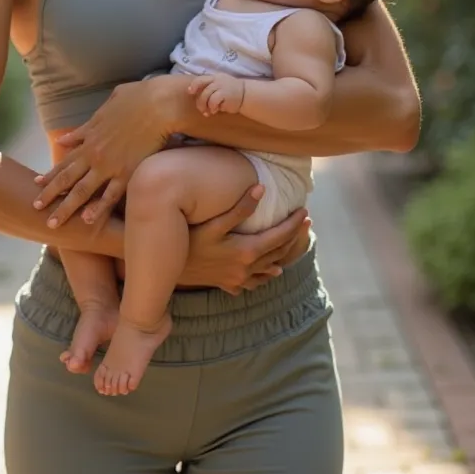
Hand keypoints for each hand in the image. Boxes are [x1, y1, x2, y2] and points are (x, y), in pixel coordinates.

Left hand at [33, 77, 181, 227]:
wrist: (160, 104)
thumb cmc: (138, 97)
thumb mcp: (107, 106)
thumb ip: (86, 126)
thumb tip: (68, 137)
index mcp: (90, 136)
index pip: (66, 159)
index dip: (51, 173)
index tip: (37, 183)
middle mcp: (95, 154)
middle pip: (67, 178)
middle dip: (50, 194)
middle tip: (35, 208)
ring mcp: (110, 165)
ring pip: (82, 191)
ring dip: (66, 208)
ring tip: (53, 224)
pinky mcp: (128, 172)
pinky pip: (111, 195)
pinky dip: (98, 208)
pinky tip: (87, 220)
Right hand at [179, 185, 311, 293]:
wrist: (168, 268)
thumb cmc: (189, 239)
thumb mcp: (213, 222)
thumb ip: (239, 207)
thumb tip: (262, 189)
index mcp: (247, 251)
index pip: (279, 236)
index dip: (294, 224)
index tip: (305, 211)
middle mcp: (246, 268)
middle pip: (279, 252)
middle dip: (294, 236)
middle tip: (305, 222)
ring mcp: (237, 279)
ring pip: (270, 270)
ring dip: (283, 256)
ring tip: (291, 244)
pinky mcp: (227, 284)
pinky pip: (254, 283)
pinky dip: (265, 275)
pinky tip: (268, 271)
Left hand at [188, 73, 245, 115]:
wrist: (247, 95)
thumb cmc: (231, 94)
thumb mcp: (220, 88)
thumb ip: (210, 89)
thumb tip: (198, 99)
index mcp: (214, 77)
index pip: (200, 79)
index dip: (193, 85)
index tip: (190, 92)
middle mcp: (217, 80)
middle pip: (201, 86)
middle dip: (199, 100)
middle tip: (201, 109)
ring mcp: (221, 85)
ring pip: (205, 95)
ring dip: (204, 105)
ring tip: (209, 112)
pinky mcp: (225, 93)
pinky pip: (213, 100)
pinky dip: (212, 107)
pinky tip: (216, 110)